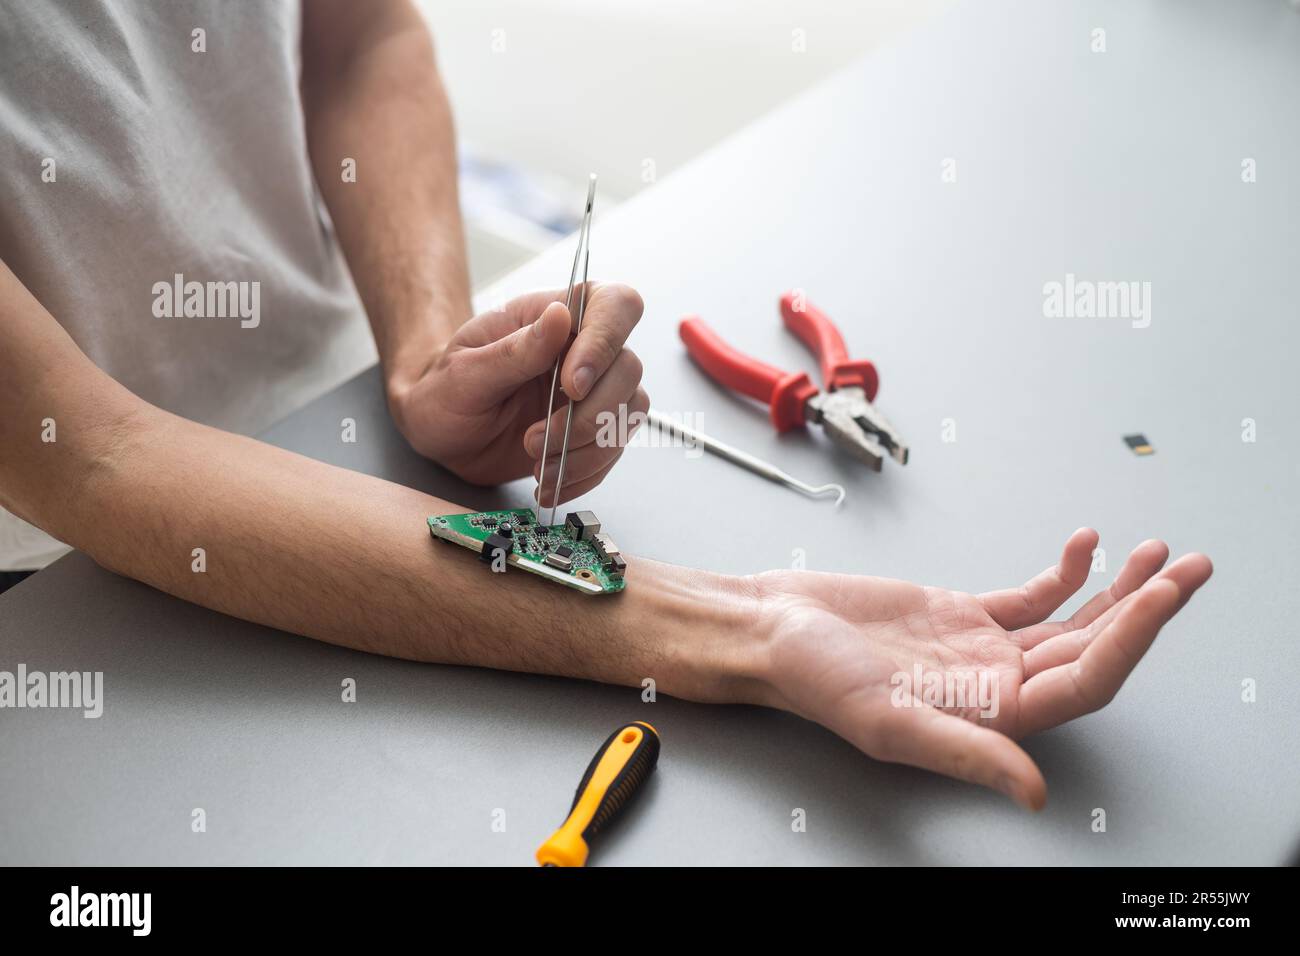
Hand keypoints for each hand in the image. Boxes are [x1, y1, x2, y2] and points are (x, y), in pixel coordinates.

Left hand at [388, 284, 648, 502]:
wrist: (439, 434)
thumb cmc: (445, 391)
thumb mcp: (464, 372)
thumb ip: (514, 349)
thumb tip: (559, 317)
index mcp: (554, 315)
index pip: (614, 306)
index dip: (605, 342)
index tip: (571, 385)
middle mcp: (583, 349)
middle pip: (628, 368)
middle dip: (589, 414)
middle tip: (536, 438)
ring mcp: (592, 391)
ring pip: (629, 413)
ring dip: (587, 450)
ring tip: (539, 466)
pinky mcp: (592, 431)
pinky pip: (613, 451)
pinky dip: (586, 474)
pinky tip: (551, 482)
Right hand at [749, 529, 1211, 808]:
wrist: (771, 629)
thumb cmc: (812, 680)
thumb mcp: (886, 721)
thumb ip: (966, 752)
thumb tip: (1034, 792)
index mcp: (988, 716)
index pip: (1082, 681)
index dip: (1128, 642)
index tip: (1159, 597)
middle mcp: (996, 685)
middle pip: (1092, 649)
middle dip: (1145, 609)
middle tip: (1189, 569)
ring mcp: (982, 648)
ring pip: (1071, 621)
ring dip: (1117, 589)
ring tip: (1158, 555)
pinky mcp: (962, 613)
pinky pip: (1030, 596)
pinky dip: (1064, 572)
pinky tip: (1086, 546)